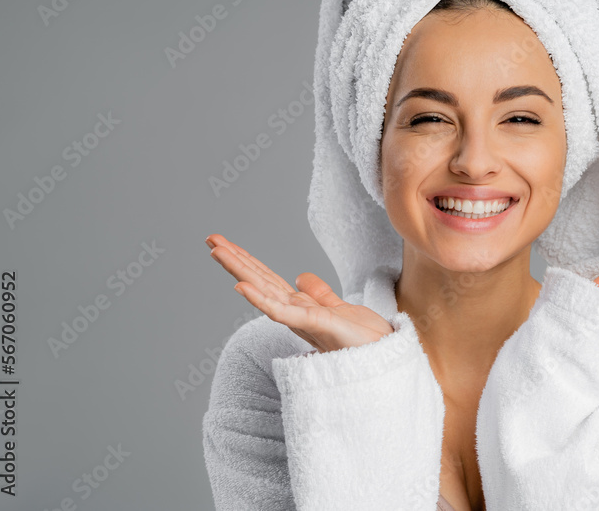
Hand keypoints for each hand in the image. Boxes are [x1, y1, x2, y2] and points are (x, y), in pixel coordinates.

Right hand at [205, 234, 394, 352]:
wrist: (387, 359)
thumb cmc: (366, 341)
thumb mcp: (340, 308)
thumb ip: (319, 294)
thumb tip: (300, 276)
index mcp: (302, 307)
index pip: (269, 280)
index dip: (249, 262)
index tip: (227, 243)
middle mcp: (298, 314)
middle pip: (261, 282)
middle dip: (235, 261)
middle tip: (211, 239)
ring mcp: (304, 321)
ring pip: (266, 292)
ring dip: (240, 272)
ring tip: (217, 252)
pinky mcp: (318, 326)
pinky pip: (283, 312)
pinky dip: (260, 300)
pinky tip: (241, 287)